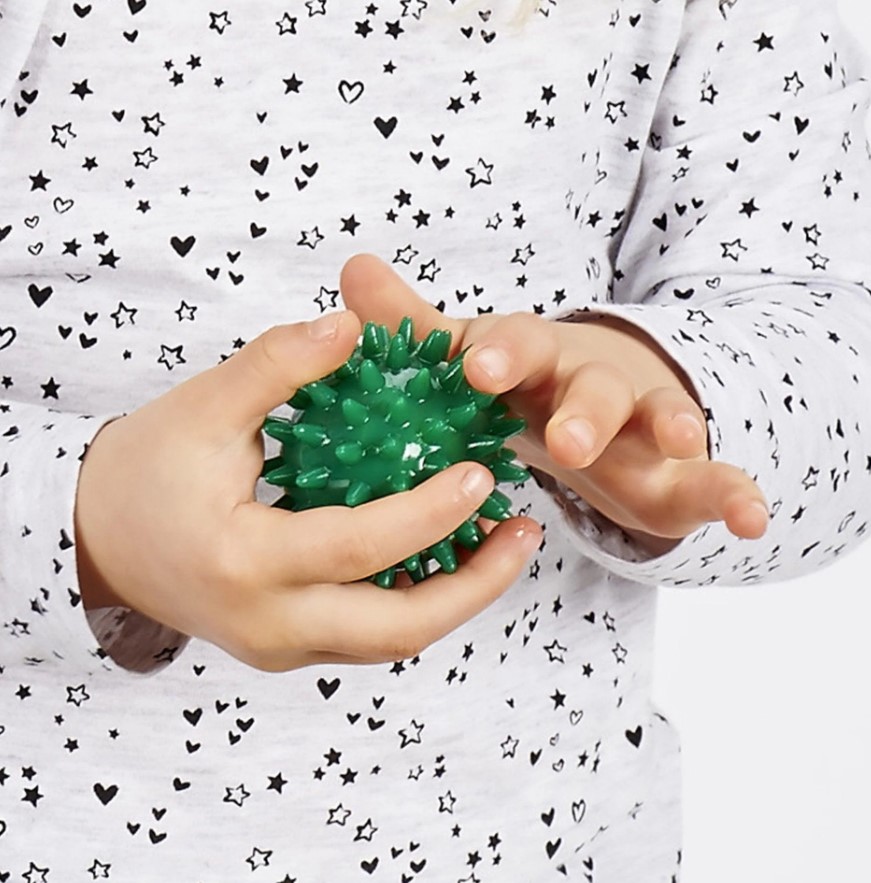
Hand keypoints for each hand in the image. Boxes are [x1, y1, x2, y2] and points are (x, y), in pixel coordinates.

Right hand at [74, 311, 541, 670]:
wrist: (100, 540)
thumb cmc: (146, 470)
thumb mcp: (203, 404)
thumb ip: (278, 363)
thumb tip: (351, 327)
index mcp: (244, 560)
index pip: (358, 547)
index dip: (427, 513)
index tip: (479, 474)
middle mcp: (267, 622)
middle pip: (395, 629)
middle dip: (473, 587)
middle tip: (525, 532)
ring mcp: (280, 646)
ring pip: (389, 641)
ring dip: (456, 598)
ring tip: (504, 543)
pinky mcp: (287, 647)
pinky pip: (368, 635)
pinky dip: (417, 600)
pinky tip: (450, 556)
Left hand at [339, 255, 768, 552]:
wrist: (597, 403)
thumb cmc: (522, 382)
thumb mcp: (474, 359)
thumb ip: (419, 328)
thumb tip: (350, 269)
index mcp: (531, 360)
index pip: (516, 347)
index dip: (500, 357)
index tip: (477, 372)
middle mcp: (589, 380)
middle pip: (592, 383)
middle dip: (583, 407)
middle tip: (567, 441)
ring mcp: (642, 418)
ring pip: (657, 414)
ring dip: (668, 424)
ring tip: (676, 443)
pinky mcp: (678, 465)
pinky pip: (713, 476)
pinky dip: (736, 491)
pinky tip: (755, 519)